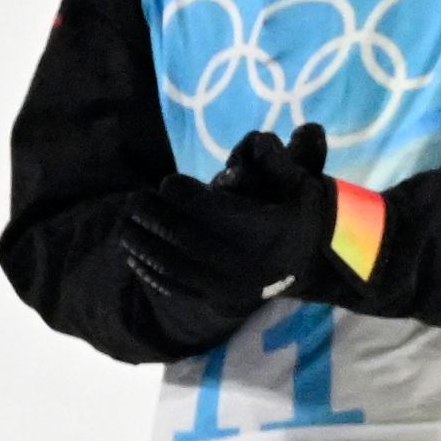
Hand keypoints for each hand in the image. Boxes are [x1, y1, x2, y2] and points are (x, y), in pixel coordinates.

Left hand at [123, 125, 337, 349]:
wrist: (316, 264)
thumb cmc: (301, 214)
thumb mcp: (301, 182)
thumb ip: (277, 160)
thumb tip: (256, 141)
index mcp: (259, 231)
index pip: (210, 210)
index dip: (182, 194)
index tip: (167, 182)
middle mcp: (241, 262)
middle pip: (183, 238)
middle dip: (153, 217)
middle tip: (134, 200)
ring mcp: (227, 286)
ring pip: (174, 267)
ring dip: (143, 246)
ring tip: (124, 227)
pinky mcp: (217, 300)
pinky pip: (176, 289)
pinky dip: (150, 272)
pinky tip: (133, 256)